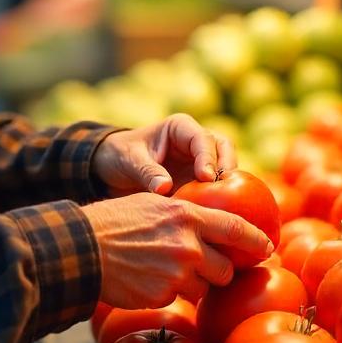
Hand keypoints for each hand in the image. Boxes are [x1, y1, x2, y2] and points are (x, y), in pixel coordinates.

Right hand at [83, 192, 271, 307]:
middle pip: (225, 267)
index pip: (236, 228)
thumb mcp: (154, 204)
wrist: (85, 248)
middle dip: (218, 270)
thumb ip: (185, 215)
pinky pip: (179, 298)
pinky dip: (170, 292)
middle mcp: (188, 245)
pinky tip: (149, 279)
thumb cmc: (116, 221)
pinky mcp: (164, 295)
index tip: (268, 247)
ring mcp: (177, 273)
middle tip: (203, 265)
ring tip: (166, 270)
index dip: (256, 240)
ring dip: (193, 283)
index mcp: (187, 215)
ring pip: (204, 287)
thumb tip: (212, 225)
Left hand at [92, 114, 236, 198]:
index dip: (208, 157)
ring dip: (228, 185)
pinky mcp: (201, 181)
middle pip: (224, 148)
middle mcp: (196, 142)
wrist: (114, 167)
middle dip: (227, 167)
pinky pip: (217, 187)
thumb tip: (165, 188)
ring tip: (223, 204)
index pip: (202, 138)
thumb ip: (148, 172)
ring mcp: (201, 162)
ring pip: (227, 168)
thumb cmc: (121, 155)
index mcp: (180, 128)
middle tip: (223, 190)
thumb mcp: (130, 160)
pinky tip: (216, 214)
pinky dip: (220, 198)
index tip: (206, 177)